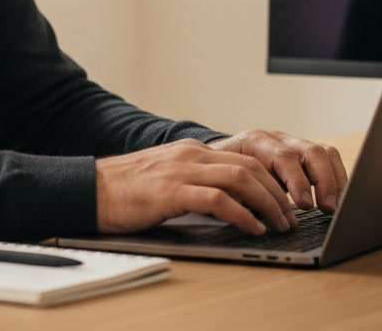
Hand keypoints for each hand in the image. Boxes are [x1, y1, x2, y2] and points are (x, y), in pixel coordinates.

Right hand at [96, 138, 299, 235]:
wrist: (90, 188)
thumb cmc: (127, 190)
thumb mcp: (167, 178)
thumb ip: (195, 182)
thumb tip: (230, 204)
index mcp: (191, 151)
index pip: (244, 159)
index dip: (271, 181)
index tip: (285, 203)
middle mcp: (190, 154)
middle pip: (249, 166)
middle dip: (277, 193)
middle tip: (291, 217)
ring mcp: (180, 170)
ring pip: (240, 178)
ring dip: (267, 203)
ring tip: (278, 224)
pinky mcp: (171, 191)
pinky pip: (217, 200)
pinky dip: (242, 214)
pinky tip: (251, 228)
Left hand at [208, 129, 347, 213]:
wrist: (218, 157)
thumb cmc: (223, 173)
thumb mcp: (226, 181)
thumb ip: (242, 193)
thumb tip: (259, 216)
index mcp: (256, 142)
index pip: (284, 157)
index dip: (298, 181)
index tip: (305, 205)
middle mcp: (278, 139)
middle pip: (311, 151)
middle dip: (324, 181)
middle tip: (328, 208)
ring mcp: (293, 144)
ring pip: (324, 153)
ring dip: (335, 180)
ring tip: (337, 207)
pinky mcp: (304, 154)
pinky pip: (328, 159)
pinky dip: (337, 178)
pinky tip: (338, 200)